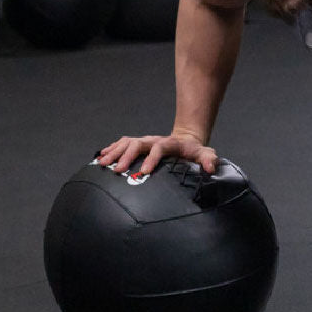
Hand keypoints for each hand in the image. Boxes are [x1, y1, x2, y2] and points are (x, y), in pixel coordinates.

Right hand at [96, 132, 217, 176]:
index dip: (152, 159)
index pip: (159, 148)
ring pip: (126, 143)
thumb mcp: (205, 154)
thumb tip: (211, 169)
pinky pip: (121, 144)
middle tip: (117, 170)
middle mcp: (154, 140)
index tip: (145, 172)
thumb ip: (208, 159)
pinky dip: (111, 149)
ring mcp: (144, 141)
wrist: (186, 141)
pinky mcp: (138, 144)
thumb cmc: (194, 151)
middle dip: (126, 156)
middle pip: (137, 144)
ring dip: (114, 152)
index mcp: (169, 143)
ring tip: (102, 164)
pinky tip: (101, 158)